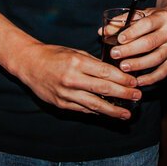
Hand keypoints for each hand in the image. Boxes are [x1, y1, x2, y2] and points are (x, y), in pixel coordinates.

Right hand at [11, 42, 140, 119]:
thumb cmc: (54, 55)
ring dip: (113, 110)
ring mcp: (66, 93)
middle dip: (123, 94)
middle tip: (137, 97)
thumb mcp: (75, 52)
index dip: (123, 79)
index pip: (105, 73)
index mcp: (77, 62)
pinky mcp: (61, 104)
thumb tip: (114, 73)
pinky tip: (107, 113)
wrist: (29, 64)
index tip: (135, 82)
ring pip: (95, 104)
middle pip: (104, 89)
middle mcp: (72, 79)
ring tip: (126, 114)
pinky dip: (97, 111)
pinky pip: (83, 109)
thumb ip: (93, 63)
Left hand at [105, 7, 166, 85]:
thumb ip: (122, 21)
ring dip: (138, 65)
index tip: (119, 39)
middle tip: (114, 54)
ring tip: (123, 67)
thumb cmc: (156, 18)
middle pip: (150, 43)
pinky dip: (151, 78)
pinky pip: (164, 71)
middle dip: (130, 50)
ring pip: (156, 58)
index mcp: (162, 17)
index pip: (146, 24)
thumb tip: (103, 32)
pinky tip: (138, 81)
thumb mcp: (142, 14)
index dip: (132, 32)